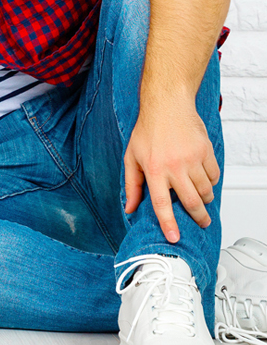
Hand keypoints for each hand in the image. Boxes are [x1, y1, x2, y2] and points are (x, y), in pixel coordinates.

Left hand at [124, 98, 219, 242]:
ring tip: (199, 197)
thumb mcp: (131, 158)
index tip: (175, 238)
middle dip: (199, 218)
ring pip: (206, 191)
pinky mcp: (206, 152)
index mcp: (153, 169)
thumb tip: (130, 209)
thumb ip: (132, 185)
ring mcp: (192, 159)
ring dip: (204, 199)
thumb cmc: (147, 132)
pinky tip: (203, 179)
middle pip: (192, 202)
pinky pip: (214, 176)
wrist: (167, 106)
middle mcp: (174, 166)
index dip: (169, 223)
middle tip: (202, 223)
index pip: (162, 203)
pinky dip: (211, 182)